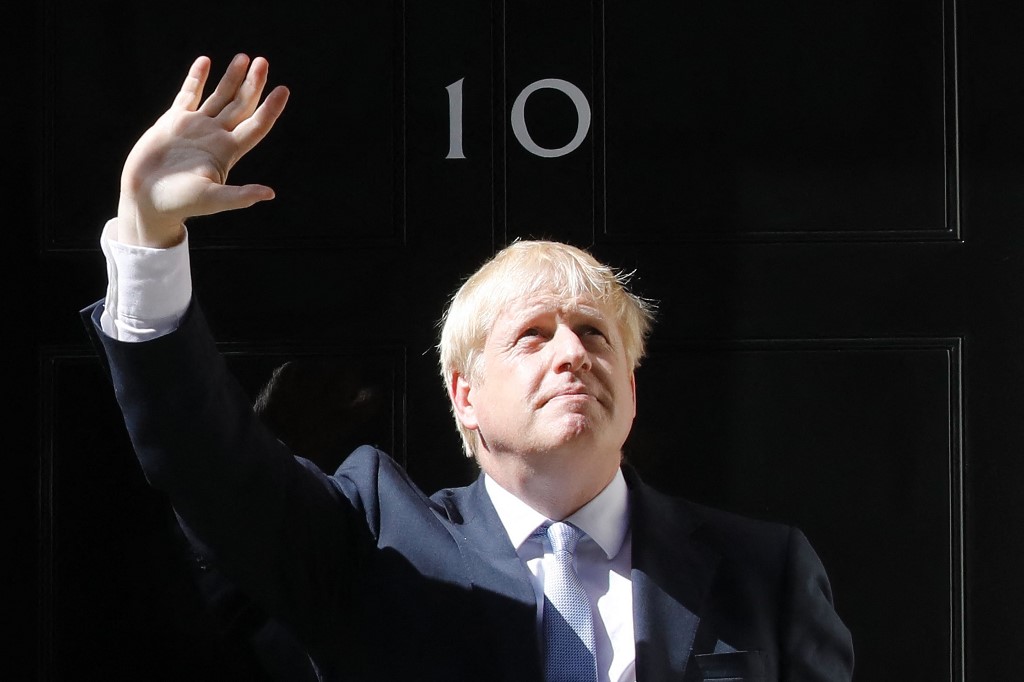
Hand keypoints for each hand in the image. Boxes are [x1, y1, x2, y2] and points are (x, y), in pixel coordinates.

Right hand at [117, 54, 289, 246]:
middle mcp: (216, 136)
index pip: (256, 125)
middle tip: (263, 62)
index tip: (283, 90)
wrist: (146, 200)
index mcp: (227, 151)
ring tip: (243, 58)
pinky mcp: (174, 122)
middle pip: (241, 105)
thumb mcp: (211, 200)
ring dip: (231, 78)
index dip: (271, 108)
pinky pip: (189, 95)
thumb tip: (269, 194)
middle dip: (253, 84)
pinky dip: (197, 78)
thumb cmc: (179, 204)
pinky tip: (205, 61)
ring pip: (219, 96)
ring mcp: (196, 127)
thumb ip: (239, 196)